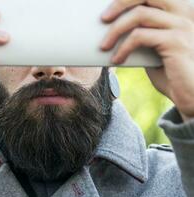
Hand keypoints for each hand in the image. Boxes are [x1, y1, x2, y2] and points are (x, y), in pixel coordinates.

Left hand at [100, 0, 193, 120]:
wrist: (192, 95)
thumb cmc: (172, 72)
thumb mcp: (154, 48)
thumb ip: (142, 34)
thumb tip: (113, 28)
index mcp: (179, 11)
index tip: (109, 7)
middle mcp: (184, 13)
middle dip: (120, 3)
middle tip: (103, 19)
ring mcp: (182, 26)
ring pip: (139, 15)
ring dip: (115, 31)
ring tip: (104, 46)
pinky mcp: (176, 42)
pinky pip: (140, 36)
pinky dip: (123, 48)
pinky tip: (117, 59)